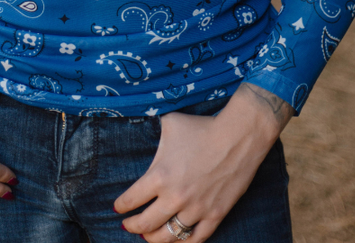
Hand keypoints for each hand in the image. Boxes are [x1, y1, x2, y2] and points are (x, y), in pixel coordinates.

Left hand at [114, 83, 292, 241]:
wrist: (237, 136)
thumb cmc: (201, 128)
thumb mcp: (169, 124)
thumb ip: (152, 131)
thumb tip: (138, 127)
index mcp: (160, 176)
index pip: (132, 199)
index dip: (121, 206)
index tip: (117, 207)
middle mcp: (175, 197)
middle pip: (145, 224)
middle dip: (132, 226)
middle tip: (127, 225)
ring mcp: (196, 209)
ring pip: (168, 237)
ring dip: (153, 239)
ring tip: (147, 236)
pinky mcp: (215, 215)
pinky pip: (195, 239)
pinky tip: (176, 240)